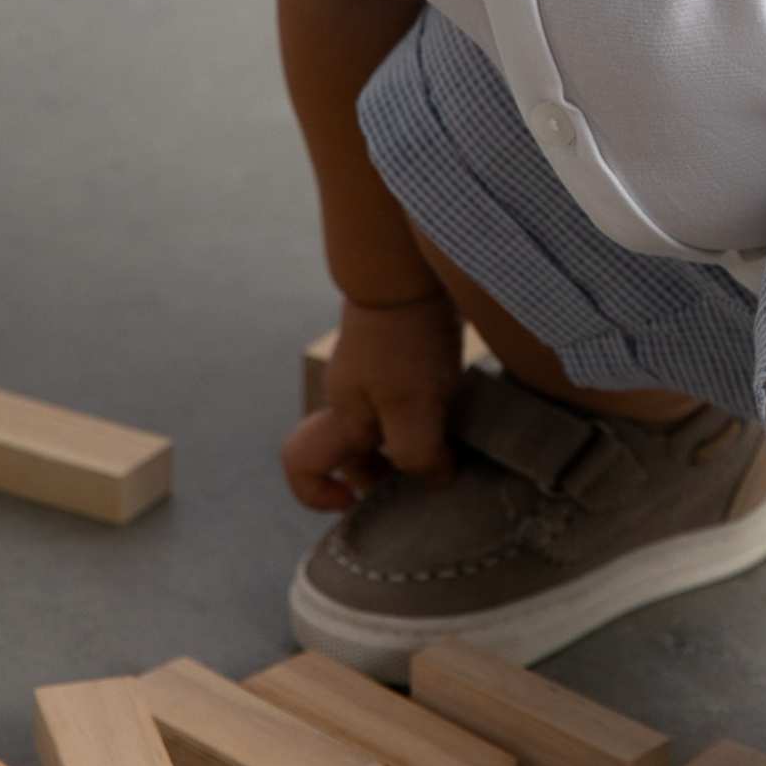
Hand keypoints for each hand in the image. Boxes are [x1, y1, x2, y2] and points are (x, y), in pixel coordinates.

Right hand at [279, 293, 463, 509]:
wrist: (415, 264)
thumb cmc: (406, 340)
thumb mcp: (412, 407)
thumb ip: (416, 454)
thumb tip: (435, 480)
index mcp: (342, 415)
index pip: (301, 466)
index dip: (319, 495)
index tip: (359, 500)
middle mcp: (351, 397)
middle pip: (356, 454)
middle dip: (391, 472)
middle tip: (431, 474)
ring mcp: (375, 372)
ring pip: (387, 425)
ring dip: (420, 440)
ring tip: (456, 440)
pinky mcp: (402, 351)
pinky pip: (410, 398)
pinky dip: (433, 411)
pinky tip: (464, 406)